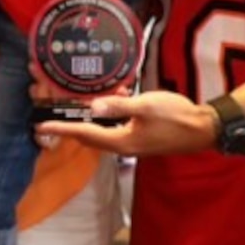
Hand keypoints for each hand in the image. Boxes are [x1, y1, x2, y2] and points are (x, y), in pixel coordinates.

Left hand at [33, 88, 217, 157]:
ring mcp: (132, 143)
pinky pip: (115, 128)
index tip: (41, 126)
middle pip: (89, 136)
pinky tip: (112, 98)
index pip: (84, 134)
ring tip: (74, 106)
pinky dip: (107, 116)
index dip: (62, 129)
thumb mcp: (146, 106)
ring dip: (88, 120)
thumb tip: (93, 105)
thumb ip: (119, 105)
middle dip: (69, 126)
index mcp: (121, 142)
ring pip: (101, 132)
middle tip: (50, 118)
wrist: (203, 129)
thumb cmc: (177, 117)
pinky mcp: (140, 137)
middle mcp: (123, 146)